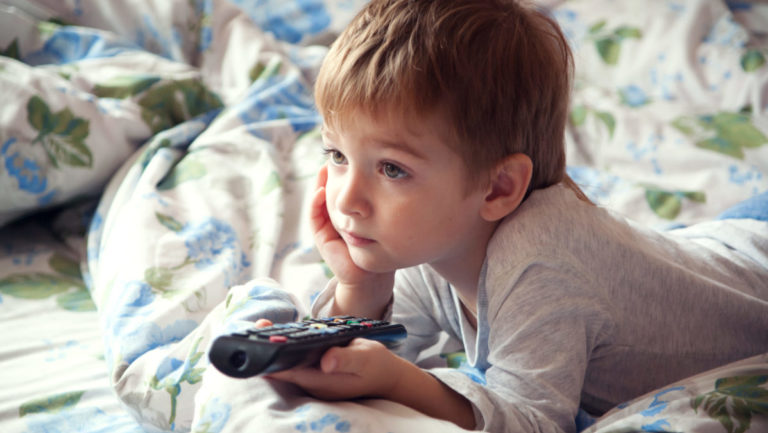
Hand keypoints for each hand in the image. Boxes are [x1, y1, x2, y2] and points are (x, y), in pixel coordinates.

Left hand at [266, 338, 402, 399]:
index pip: (288, 372)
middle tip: (259, 325)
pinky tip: (281, 334)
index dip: (272, 359)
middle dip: (269, 349)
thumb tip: (326, 361)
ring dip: (277, 347)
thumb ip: (346, 359)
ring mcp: (313, 380)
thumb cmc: (376, 365)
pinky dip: (288, 348)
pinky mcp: (315, 373)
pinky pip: (296, 362)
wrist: (386, 377)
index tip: (261, 342)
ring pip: (287, 364)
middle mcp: (313, 383)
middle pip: (283, 367)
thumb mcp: (365, 358)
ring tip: (263, 326)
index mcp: (321, 381)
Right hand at [311, 165, 393, 316]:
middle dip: (332, 173)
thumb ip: (380, 202)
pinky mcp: (323, 239)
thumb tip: (390, 172)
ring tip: (325, 168)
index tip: (350, 155)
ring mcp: (327, 228)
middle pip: (330, 190)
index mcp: (350, 212)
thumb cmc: (382, 248)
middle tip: (334, 155)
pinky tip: (322, 190)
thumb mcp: (383, 218)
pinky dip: (316, 203)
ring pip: (320, 200)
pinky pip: (315, 218)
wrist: (374, 278)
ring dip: (320, 184)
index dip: (345, 171)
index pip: (344, 187)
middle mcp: (336, 218)